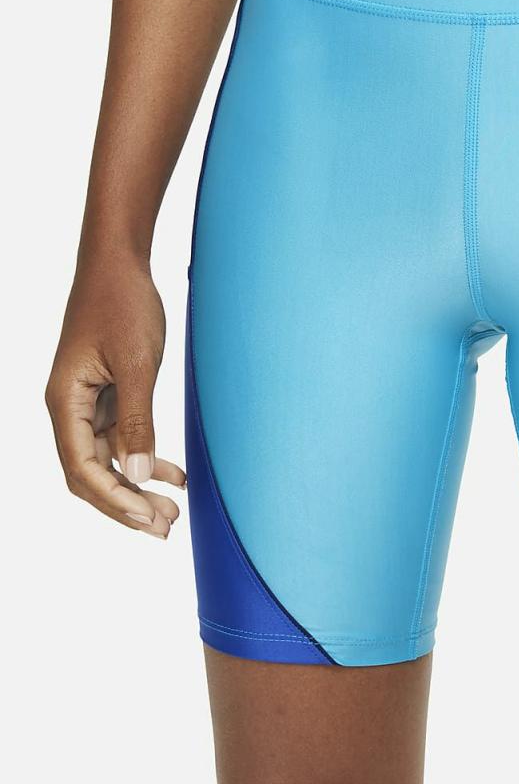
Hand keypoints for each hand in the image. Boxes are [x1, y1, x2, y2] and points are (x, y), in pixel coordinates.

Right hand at [46, 257, 184, 538]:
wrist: (120, 266)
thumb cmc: (123, 305)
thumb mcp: (136, 363)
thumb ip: (137, 420)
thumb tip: (137, 474)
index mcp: (64, 402)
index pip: (82, 468)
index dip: (113, 498)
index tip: (147, 518)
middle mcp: (70, 408)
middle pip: (91, 473)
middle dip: (125, 505)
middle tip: (164, 528)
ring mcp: (88, 404)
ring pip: (109, 460)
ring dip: (138, 487)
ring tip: (173, 513)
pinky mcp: (109, 395)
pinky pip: (123, 438)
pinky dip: (147, 458)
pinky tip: (176, 475)